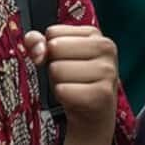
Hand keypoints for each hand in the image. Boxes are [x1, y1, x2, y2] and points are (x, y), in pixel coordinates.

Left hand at [25, 25, 117, 143]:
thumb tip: (38, 49)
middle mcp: (105, 48)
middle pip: (54, 48)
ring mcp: (107, 71)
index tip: (65, 60)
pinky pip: (63, 90)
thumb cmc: (72, 79)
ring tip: (73, 86)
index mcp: (94, 33)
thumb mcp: (53, 55)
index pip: (52, 32)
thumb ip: (36, 41)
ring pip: (57, 69)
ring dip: (58, 82)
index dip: (50, 49)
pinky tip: (76, 99)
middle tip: (69, 76)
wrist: (92, 113)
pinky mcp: (103, 93)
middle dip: (53, 64)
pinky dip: (63, 96)